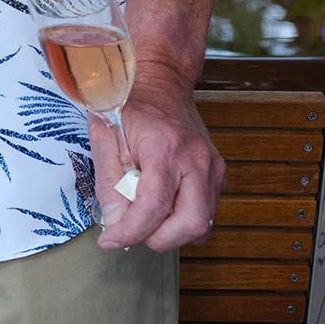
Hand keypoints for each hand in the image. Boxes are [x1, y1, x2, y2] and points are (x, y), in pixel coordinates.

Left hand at [93, 70, 222, 252]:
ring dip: (171, 232)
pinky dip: (182, 220)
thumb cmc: (130, 106)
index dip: (130, 231)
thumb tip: (116, 223)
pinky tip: (163, 204)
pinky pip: (206, 213)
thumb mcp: (105, 137)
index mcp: (166, 147)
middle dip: (158, 239)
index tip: (109, 241)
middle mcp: (197, 160)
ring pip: (203, 225)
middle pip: (191, 224)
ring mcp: (213, 168)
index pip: (154, 206)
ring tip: (146, 213)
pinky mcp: (219, 175)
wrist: (162, 82)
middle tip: (132, 229)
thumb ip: (109, 183)